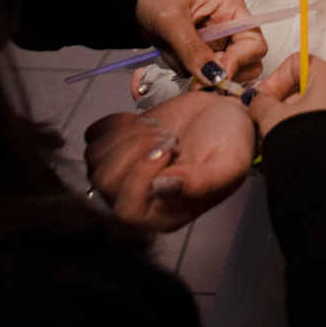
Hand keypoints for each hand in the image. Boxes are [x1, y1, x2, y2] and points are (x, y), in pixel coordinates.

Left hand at [85, 91, 254, 230]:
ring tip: (160, 129)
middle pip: (105, 181)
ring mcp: (124, 170)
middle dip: (135, 150)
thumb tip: (167, 185)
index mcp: (163, 214)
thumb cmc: (232, 142)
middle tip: (168, 136)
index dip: (139, 178)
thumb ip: (203, 181)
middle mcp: (138, 197)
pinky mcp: (118, 143)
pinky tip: (142, 121)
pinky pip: (93, 136)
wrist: (225, 112)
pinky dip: (114, 123)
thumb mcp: (230, 164)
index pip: (126, 211)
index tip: (168, 150)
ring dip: (127, 135)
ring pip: (95, 158)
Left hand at [135, 0, 266, 84]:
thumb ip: (193, 50)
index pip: (254, 42)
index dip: (242, 60)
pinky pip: (198, 71)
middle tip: (197, 79)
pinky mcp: (197, 50)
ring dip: (194, 69)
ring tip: (172, 51)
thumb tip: (216, 78)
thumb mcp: (173, 19)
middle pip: (244, 61)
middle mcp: (227, 24)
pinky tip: (167, 50)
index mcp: (230, 7)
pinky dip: (182, 66)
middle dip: (221, 73)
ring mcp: (213, 39)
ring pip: (218, 71)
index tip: (219, 75)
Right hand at [245, 53, 325, 136]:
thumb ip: (260, 103)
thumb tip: (256, 101)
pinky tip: (294, 147)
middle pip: (305, 86)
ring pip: (315, 107)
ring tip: (278, 139)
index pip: (296, 64)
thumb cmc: (307, 141)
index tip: (262, 98)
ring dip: (292, 120)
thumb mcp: (273, 117)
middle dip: (282, 105)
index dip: (275, 80)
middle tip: (267, 121)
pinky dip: (308, 131)